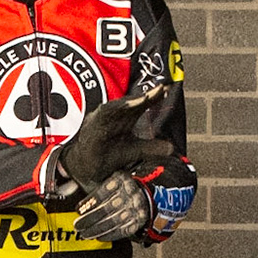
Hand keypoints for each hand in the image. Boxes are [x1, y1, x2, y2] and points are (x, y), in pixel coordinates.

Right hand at [58, 83, 172, 187]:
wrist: (84, 168)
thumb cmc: (107, 155)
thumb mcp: (134, 151)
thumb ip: (151, 148)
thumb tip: (172, 148)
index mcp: (123, 118)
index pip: (139, 105)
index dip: (153, 97)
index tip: (166, 88)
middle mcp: (112, 116)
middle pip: (128, 103)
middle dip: (143, 96)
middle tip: (158, 90)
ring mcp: (100, 122)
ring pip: (113, 108)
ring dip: (127, 102)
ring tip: (142, 99)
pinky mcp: (90, 131)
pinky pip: (98, 120)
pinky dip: (107, 114)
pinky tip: (116, 109)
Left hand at [74, 171, 153, 243]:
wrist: (146, 195)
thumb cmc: (122, 188)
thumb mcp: (111, 181)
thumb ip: (96, 188)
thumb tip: (81, 205)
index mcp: (121, 179)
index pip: (102, 192)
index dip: (89, 203)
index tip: (79, 210)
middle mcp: (130, 193)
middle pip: (107, 208)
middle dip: (90, 219)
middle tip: (78, 225)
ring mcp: (136, 208)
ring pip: (113, 221)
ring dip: (97, 229)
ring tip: (86, 234)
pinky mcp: (139, 220)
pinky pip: (123, 230)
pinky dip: (109, 235)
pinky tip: (99, 237)